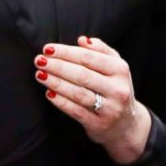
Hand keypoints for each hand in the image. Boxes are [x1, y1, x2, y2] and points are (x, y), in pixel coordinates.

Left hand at [34, 36, 150, 164]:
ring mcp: (110, 108)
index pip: (89, 57)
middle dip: (57, 66)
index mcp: (120, 70)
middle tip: (39, 60)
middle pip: (82, 75)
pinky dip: (61, 102)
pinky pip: (76, 111)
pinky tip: (48, 93)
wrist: (127, 125)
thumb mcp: (115, 67)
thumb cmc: (114, 88)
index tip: (48, 49)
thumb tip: (82, 40)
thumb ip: (101, 50)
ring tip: (40, 74)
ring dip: (56, 83)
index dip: (66, 52)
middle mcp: (118, 89)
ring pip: (78, 93)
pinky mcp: (99, 124)